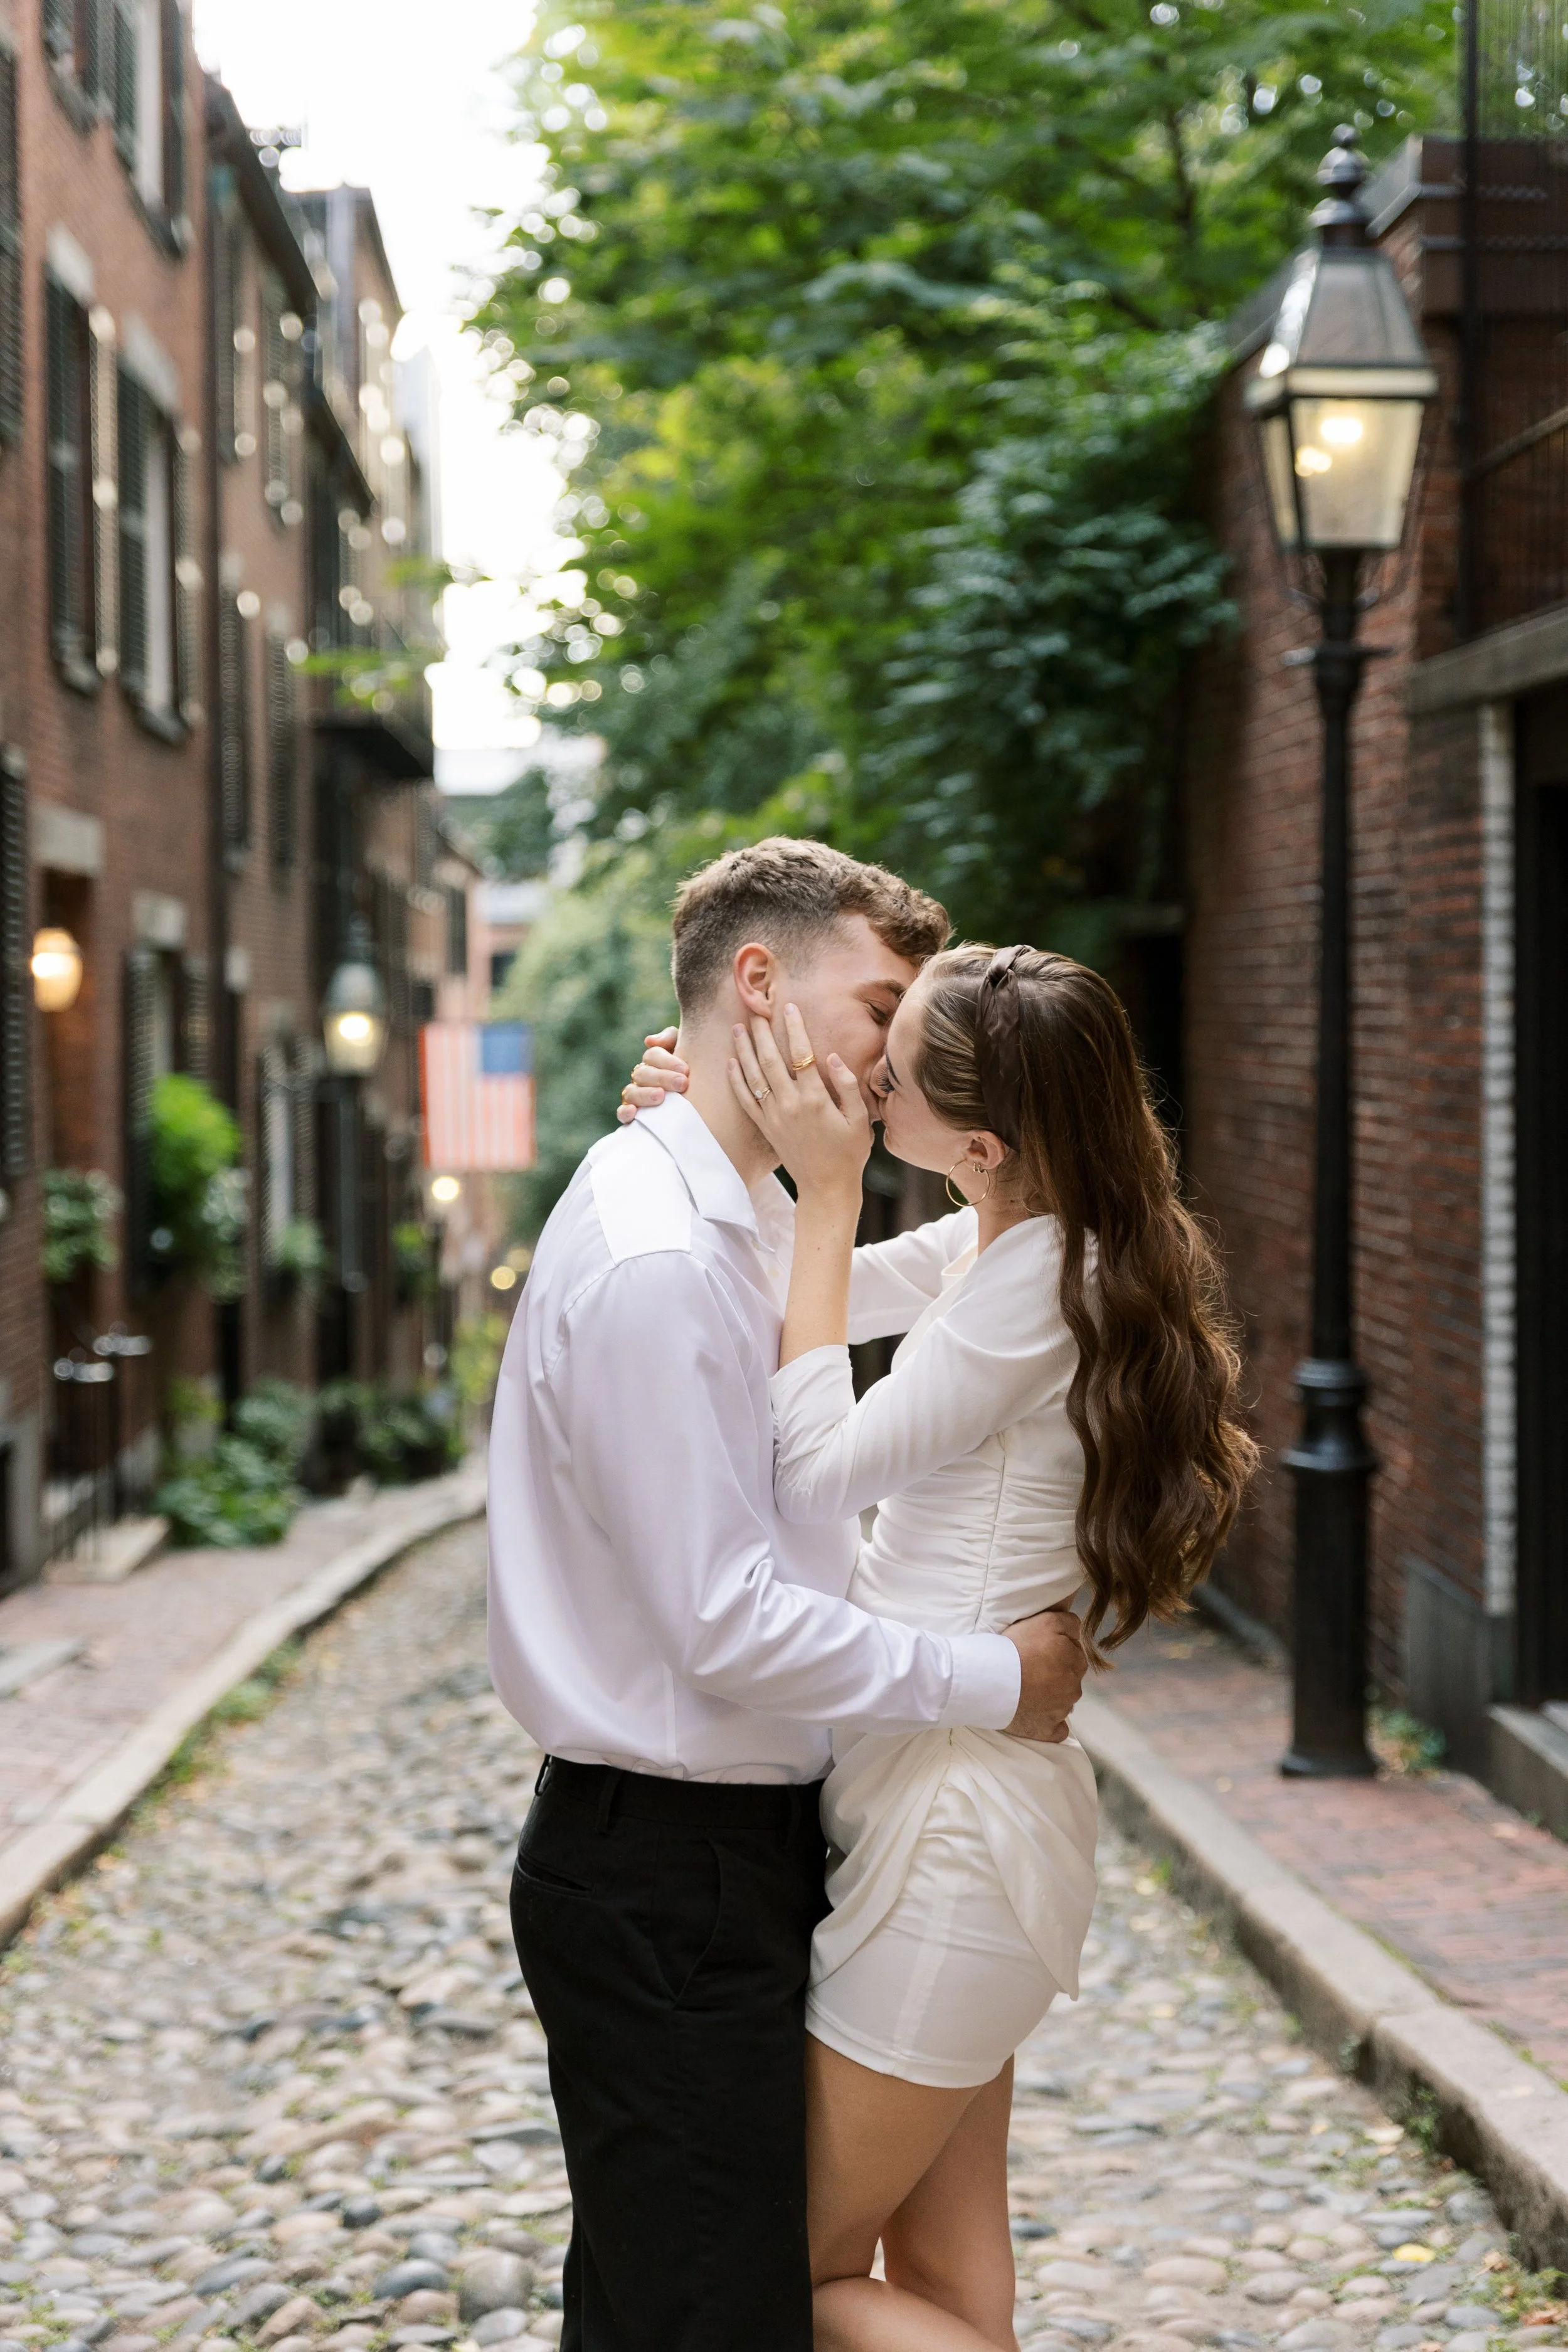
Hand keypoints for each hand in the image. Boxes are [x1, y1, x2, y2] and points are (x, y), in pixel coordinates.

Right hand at [616, 1028, 688, 1123]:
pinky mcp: (634, 1116)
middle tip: (682, 1084)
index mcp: (654, 1061)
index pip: (652, 1055)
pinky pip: (622, 1113)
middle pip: (642, 1074)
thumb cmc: (696, 1072)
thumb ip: (672, 1038)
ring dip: (645, 1094)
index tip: (686, 1070)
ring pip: (631, 1092)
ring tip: (661, 1096)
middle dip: (662, 1077)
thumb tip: (650, 1041)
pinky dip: (625, 1112)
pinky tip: (633, 1113)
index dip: (667, 1061)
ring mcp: (636, 1097)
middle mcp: (643, 1078)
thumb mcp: (689, 1051)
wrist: (707, 1105)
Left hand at [727, 1006, 870, 1199]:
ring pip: (753, 1076)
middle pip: (771, 1060)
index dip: (794, 1028)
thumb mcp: (859, 1119)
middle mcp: (790, 1105)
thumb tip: (833, 1057)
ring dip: (744, 1050)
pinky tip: (730, 1062)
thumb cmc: (849, 1153)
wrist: (826, 1187)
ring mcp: (774, 1117)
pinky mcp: (766, 1128)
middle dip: (762, 1032)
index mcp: (816, 1100)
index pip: (802, 1054)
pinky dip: (736, 1080)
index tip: (788, 1007)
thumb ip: (849, 1086)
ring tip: (737, 1027)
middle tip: (755, 1009)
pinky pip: (745, 1100)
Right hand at [1003, 1607, 1087, 1742]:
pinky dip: (1050, 1723)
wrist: (991, 1679)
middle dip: (1056, 1674)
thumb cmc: (1017, 1648)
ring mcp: (1061, 1711)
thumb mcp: (1046, 1620)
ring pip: (1063, 1702)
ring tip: (1027, 1689)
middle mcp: (1074, 1688)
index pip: (1075, 1654)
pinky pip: (1057, 1729)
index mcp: (1075, 1662)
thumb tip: (1077, 1631)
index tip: (1038, 1650)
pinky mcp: (1047, 1730)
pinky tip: (1037, 1714)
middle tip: (1031, 1668)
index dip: (1056, 1650)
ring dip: (1051, 1696)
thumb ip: (1069, 1623)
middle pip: (1070, 1679)